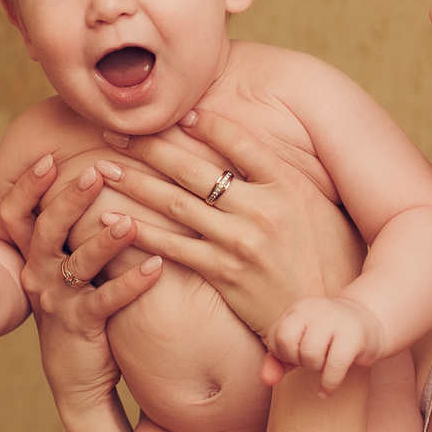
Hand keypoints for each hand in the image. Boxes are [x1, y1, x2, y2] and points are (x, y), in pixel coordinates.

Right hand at [0, 152, 163, 420]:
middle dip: (70, 198)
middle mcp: (37, 275)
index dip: (27, 186)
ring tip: (131, 221)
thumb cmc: (80, 309)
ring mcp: (57, 302)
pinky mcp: (81, 326)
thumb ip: (74, 232)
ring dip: (105, 240)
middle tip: (96, 171)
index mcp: (32, 256)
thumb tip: (99, 178)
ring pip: (77, 264)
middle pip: (45, 230)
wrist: (77, 377)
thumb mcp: (68, 269)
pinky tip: (156, 267)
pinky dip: (132, 282)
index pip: (15, 214)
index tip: (47, 156)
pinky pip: (107, 301)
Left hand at [89, 110, 365, 366]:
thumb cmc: (327, 259)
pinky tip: (114, 220)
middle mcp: (262, 209)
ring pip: (176, 204)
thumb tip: (250, 148)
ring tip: (103, 168)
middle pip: (196, 168)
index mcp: (288, 185)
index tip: (180, 114)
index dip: (207, 124)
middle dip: (152, 147)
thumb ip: (284, 178)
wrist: (326, 317)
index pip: (240, 142)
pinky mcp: (223, 274)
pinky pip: (174, 247)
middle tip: (117, 132)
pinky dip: (141, 231)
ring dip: (135, 183)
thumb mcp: (318, 208)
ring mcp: (240, 242)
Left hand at [267, 296, 387, 395]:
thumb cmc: (330, 338)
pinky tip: (326, 392)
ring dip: (316, 369)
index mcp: (298, 308)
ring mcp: (335, 319)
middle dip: (297, 360)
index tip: (301, 355)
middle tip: (313, 360)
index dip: (284, 355)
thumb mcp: (300, 345)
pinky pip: (333, 367)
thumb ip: (278, 361)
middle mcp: (314, 308)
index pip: (274, 337)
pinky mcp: (354, 335)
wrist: (371, 324)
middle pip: (287, 343)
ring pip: (310, 355)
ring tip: (326, 364)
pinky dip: (328, 385)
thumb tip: (266, 379)